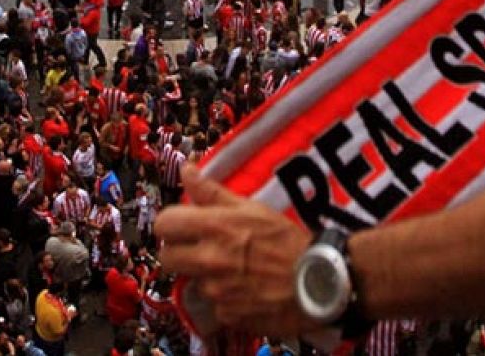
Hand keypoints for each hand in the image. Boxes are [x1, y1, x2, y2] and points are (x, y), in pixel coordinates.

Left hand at [155, 165, 316, 338]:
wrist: (319, 282)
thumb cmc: (288, 241)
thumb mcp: (252, 208)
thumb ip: (212, 192)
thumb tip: (187, 170)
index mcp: (214, 228)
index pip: (164, 224)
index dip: (171, 224)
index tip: (183, 226)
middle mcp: (209, 260)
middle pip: (167, 257)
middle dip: (179, 252)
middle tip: (200, 249)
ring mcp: (216, 291)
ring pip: (192, 281)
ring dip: (205, 276)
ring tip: (233, 269)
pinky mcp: (226, 314)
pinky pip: (214, 304)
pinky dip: (224, 298)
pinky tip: (245, 289)